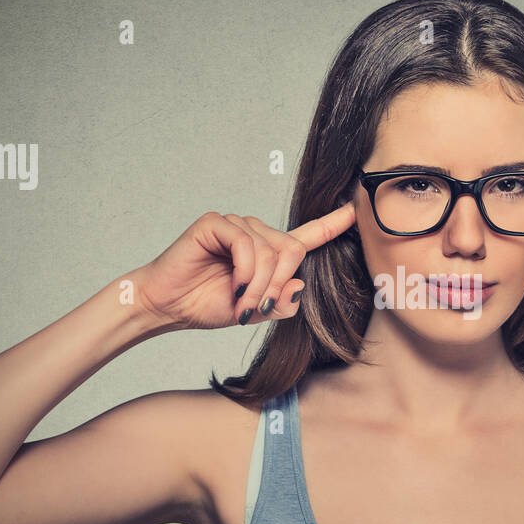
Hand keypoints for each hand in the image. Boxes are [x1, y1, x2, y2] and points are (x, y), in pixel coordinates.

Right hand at [135, 204, 355, 329]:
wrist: (168, 306)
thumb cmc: (207, 304)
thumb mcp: (256, 312)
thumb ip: (282, 302)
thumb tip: (300, 286)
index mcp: (269, 252)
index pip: (307, 234)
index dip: (332, 224)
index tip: (355, 212)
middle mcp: (256, 233)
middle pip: (292, 250)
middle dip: (279, 285)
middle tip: (258, 309)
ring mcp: (236, 225)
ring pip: (271, 251)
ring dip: (259, 286)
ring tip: (241, 303)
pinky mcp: (216, 223)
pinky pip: (246, 244)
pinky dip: (244, 271)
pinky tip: (233, 285)